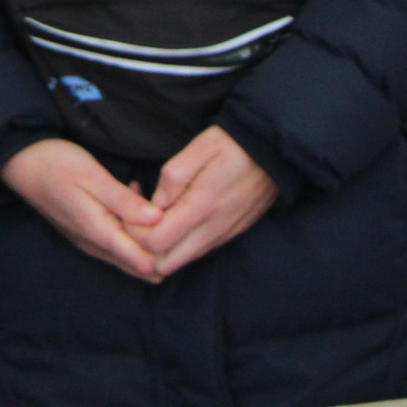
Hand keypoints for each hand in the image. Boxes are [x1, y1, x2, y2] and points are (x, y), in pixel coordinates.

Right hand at [0, 137, 168, 281]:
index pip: (142, 262)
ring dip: (145, 239)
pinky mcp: (85, 234)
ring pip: (127, 256)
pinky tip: (136, 207)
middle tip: (174, 218)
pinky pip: (116, 245)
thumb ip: (125, 201)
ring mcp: (88, 242)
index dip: (164, 249)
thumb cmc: (57, 165)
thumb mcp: (94, 177)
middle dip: (159, 249)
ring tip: (155, 208)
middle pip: (137, 265)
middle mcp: (94, 245)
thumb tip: (158, 220)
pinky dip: (132, 232)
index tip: (177, 225)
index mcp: (99, 233)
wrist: (21, 163)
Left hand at [141, 126, 277, 277]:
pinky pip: (199, 250)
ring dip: (164, 247)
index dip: (134, 231)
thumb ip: (173, 178)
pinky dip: (182, 243)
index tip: (131, 208)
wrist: (276, 151)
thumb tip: (156, 204)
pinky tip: (179, 217)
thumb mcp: (198, 148)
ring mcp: (225, 235)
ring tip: (157, 216)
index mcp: (201, 207)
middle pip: (166, 263)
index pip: (155, 243)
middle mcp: (213, 229)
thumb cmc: (233, 144)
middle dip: (145, 248)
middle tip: (139, 220)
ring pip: (183, 260)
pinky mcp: (233, 233)